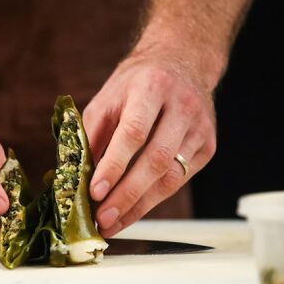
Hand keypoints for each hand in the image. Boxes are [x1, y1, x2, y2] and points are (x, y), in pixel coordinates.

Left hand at [82, 45, 217, 237]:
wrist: (182, 61)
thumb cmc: (136, 83)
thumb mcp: (107, 98)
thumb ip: (91, 133)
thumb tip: (76, 176)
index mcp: (151, 87)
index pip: (133, 132)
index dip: (114, 165)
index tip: (95, 191)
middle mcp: (181, 106)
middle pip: (155, 159)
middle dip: (126, 195)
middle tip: (103, 218)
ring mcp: (200, 127)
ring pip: (171, 176)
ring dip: (139, 206)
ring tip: (113, 223)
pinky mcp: (208, 145)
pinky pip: (180, 180)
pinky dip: (153, 199)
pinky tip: (133, 210)